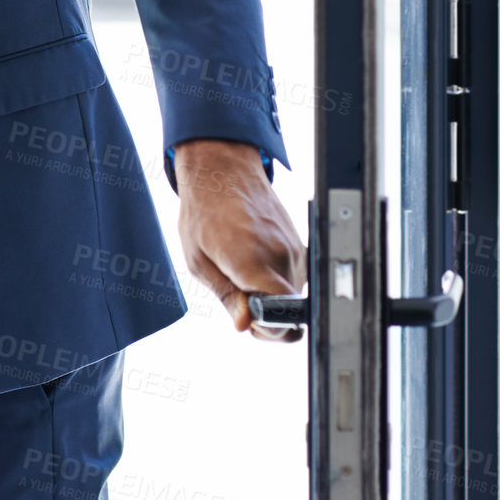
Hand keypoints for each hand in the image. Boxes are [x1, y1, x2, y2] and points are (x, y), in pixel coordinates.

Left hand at [171, 137, 306, 341]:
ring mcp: (294, 248)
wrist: (222, 170)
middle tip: (238, 297)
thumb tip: (246, 324)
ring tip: (242, 271)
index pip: (283, 315)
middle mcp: (281, 255)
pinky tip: (254, 260)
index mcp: (252, 261)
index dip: (268, 329)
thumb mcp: (199, 261)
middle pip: (288, 310)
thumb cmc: (203, 212)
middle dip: (266, 315)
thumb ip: (228, 296)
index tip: (250, 322)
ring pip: (292, 293)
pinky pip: (293, 275)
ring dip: (271, 294)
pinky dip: (276, 277)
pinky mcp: (299, 242)